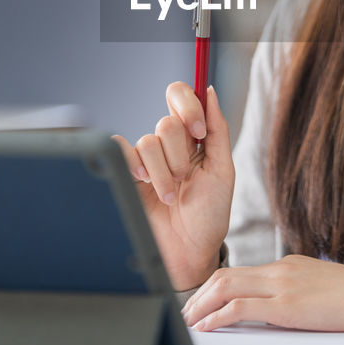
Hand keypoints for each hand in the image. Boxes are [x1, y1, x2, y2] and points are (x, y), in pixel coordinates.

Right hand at [112, 82, 233, 290]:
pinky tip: (144, 183)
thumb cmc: (208, 215)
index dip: (188, 107)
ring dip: (163, 172)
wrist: (186, 252)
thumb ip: (217, 130)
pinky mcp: (125, 172)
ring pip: (148, 141)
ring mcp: (147, 159)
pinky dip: (133, 164)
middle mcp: (169, 145)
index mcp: (193, 138)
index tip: (198, 132)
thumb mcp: (223, 171)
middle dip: (180, 154)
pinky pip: (120, 149)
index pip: (182, 98)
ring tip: (169, 195)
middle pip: (166, 122)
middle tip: (185, 178)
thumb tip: (209, 92)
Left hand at [181, 255, 343, 331]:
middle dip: (199, 296)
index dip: (213, 288)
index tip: (200, 302)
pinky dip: (218, 316)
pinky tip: (208, 326)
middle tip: (186, 313)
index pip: (239, 272)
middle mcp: (280, 269)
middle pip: (225, 276)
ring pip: (226, 287)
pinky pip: (241, 308)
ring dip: (202, 305)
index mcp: (287, 265)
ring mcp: (283, 285)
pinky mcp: (287, 305)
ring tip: (189, 321)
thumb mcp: (319, 288)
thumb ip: (295, 293)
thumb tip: (277, 311)